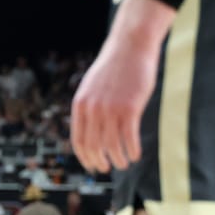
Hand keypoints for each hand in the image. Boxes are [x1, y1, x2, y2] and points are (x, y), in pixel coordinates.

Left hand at [70, 0, 173, 173]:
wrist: (130, 47)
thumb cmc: (114, 68)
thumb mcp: (93, 87)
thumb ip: (89, 107)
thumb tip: (91, 130)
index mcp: (80, 105)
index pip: (78, 140)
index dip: (85, 157)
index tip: (93, 166)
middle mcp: (92, 109)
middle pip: (94, 147)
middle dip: (101, 162)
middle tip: (109, 168)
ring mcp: (110, 109)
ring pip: (112, 146)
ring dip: (119, 160)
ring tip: (124, 163)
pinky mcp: (129, 108)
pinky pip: (129, 139)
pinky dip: (133, 150)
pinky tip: (136, 154)